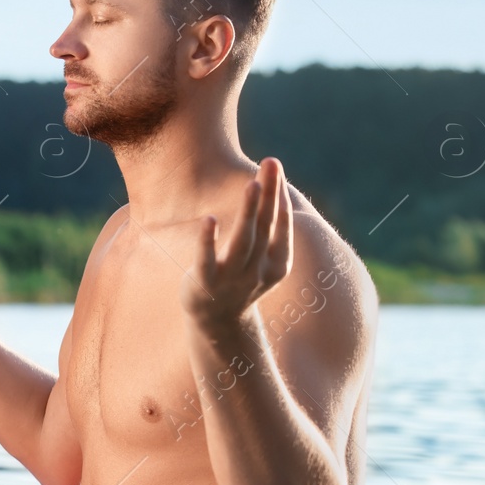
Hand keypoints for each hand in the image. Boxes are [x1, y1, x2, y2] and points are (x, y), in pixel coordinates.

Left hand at [180, 157, 292, 333]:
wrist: (217, 321)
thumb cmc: (240, 278)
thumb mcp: (261, 257)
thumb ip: (267, 226)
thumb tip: (270, 183)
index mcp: (277, 263)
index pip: (280, 224)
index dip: (278, 195)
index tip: (274, 164)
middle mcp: (257, 271)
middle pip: (265, 227)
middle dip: (269, 194)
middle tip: (271, 162)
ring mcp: (232, 279)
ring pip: (242, 241)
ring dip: (249, 212)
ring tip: (252, 184)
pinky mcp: (205, 283)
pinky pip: (206, 260)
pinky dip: (207, 241)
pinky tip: (209, 219)